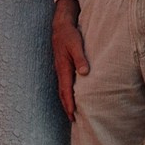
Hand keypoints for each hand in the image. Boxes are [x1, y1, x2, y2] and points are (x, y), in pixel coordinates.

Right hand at [51, 1, 88, 121]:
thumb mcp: (76, 45)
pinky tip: (71, 94)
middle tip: (72, 119)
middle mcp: (60, 70)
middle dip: (66, 106)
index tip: (72, 114)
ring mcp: (60, 68)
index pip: (66, 89)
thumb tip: (84, 73)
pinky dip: (66, 92)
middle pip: (62, 92)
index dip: (69, 102)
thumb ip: (80, 59)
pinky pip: (63, 82)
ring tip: (71, 111)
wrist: (60, 25)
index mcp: (63, 67)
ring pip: (62, 88)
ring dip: (66, 100)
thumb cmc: (69, 34)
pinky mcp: (62, 65)